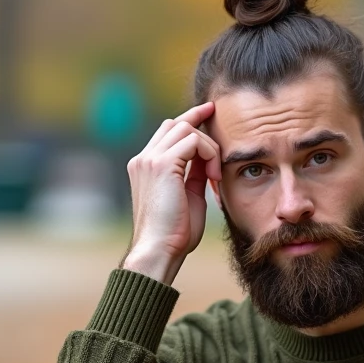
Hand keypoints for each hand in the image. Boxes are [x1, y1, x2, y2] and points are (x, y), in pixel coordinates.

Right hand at [122, 102, 219, 284]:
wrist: (159, 250)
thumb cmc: (174, 233)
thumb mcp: (188, 197)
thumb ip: (195, 175)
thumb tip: (208, 161)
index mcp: (145, 167)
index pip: (167, 133)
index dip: (189, 120)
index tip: (209, 113)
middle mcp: (143, 159)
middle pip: (175, 124)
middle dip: (199, 119)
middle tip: (220, 120)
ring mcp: (150, 160)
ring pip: (186, 129)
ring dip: (209, 147)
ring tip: (216, 174)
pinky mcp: (162, 164)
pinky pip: (193, 140)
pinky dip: (210, 153)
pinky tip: (214, 176)